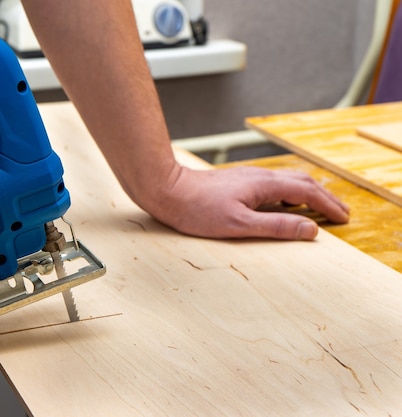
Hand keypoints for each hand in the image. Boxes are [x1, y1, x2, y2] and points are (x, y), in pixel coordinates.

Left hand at [148, 165, 349, 239]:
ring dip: (309, 192)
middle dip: (325, 196)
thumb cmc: (197, 210)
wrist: (168, 190)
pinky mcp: (238, 182)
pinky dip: (290, 192)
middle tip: (340, 212)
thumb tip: (310, 230)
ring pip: (288, 180)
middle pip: (302, 181)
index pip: (308, 192)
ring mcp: (248, 177)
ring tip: (319, 206)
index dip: (328, 205)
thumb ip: (276, 227)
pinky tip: (283, 202)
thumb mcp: (239, 225)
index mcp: (265, 185)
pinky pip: (274, 183)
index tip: (343, 218)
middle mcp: (260, 176)